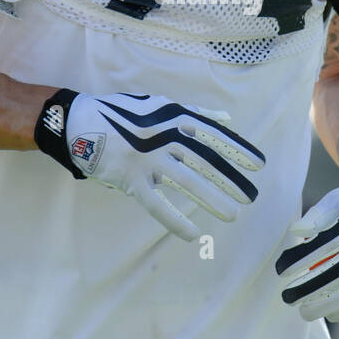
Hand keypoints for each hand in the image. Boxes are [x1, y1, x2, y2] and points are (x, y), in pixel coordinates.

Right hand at [35, 90, 264, 241]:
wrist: (80, 122)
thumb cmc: (126, 114)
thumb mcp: (163, 105)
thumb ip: (197, 114)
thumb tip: (228, 118)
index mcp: (175, 117)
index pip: (214, 136)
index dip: (237, 151)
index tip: (258, 165)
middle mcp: (165, 137)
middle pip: (205, 162)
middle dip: (230, 180)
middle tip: (251, 197)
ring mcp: (147, 159)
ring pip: (186, 181)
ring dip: (211, 199)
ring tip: (231, 214)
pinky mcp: (131, 179)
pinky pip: (156, 203)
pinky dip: (174, 219)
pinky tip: (192, 234)